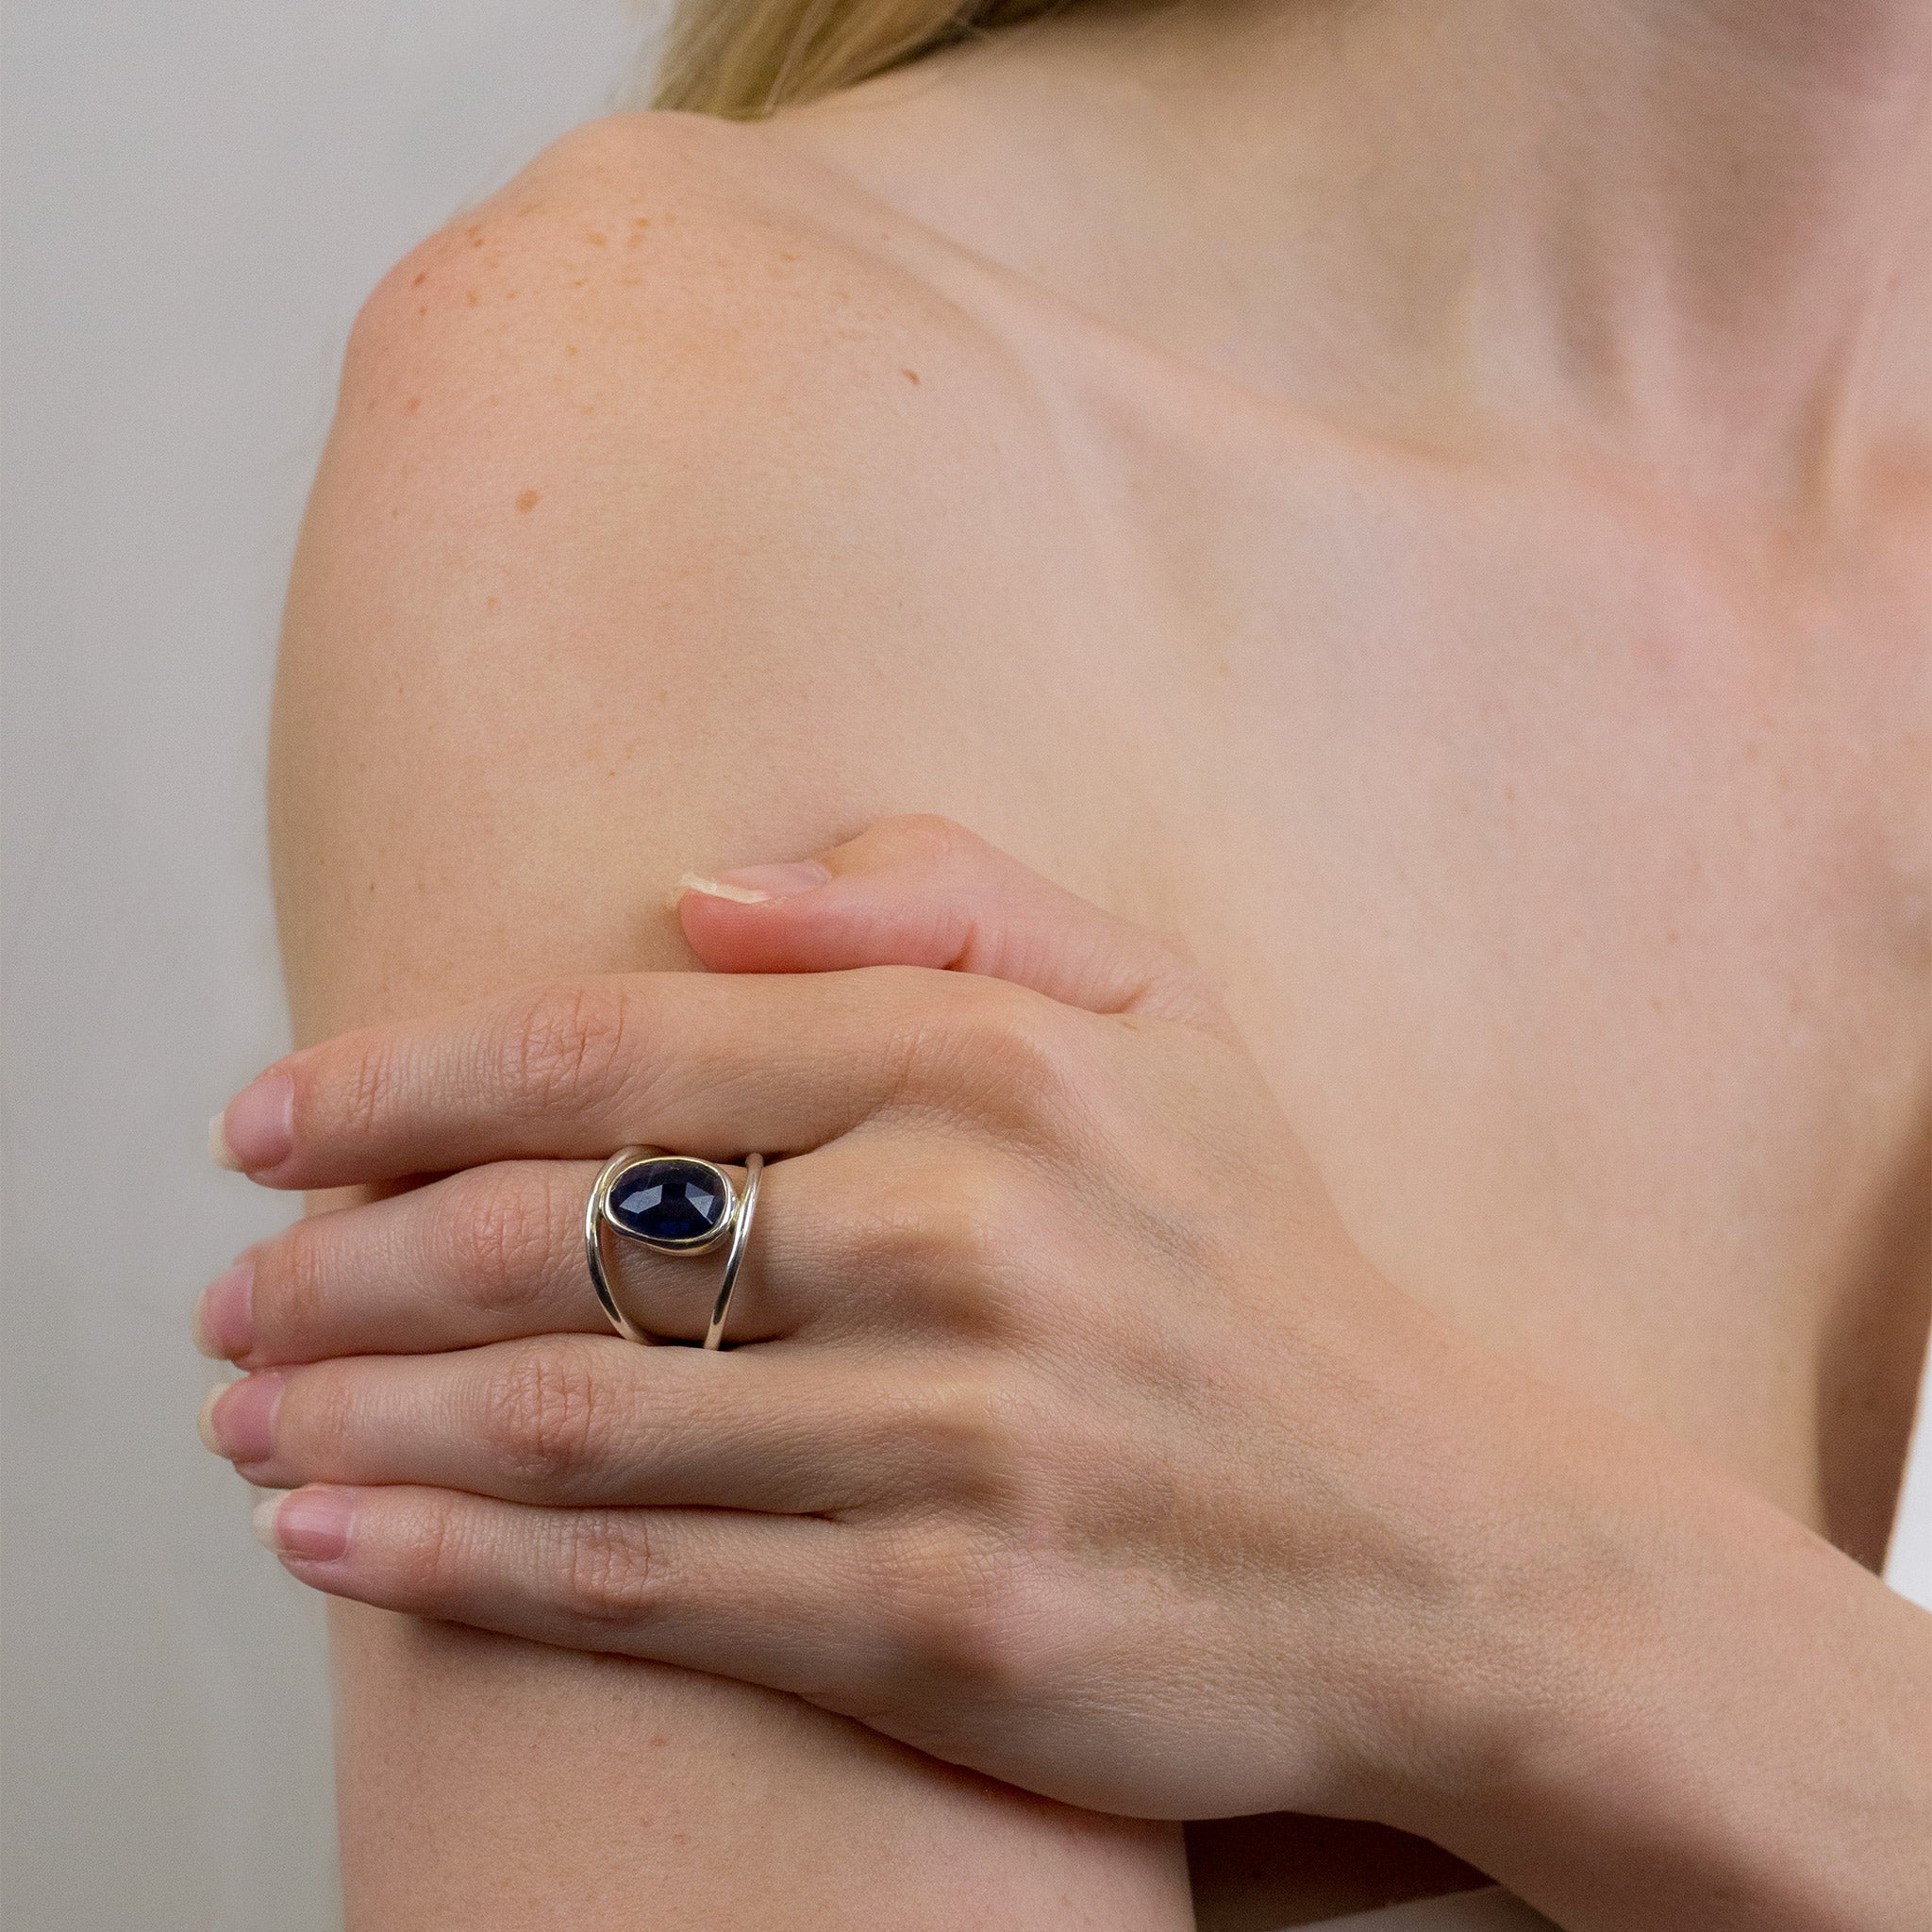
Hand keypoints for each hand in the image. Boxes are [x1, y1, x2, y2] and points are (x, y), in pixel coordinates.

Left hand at [194, 819, 1913, 1915]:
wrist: (1443, 1543)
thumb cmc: (1265, 1260)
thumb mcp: (1164, 1008)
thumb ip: (946, 894)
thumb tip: (703, 892)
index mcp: (1003, 1062)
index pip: (620, 1049)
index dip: (405, 1079)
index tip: (265, 1119)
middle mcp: (975, 1238)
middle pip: (562, 1237)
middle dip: (343, 1259)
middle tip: (224, 1284)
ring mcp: (963, 1441)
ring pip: (573, 1421)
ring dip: (358, 1414)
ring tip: (236, 1407)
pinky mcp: (953, 1625)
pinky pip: (645, 1592)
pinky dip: (458, 1565)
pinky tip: (334, 1539)